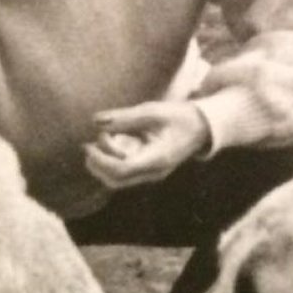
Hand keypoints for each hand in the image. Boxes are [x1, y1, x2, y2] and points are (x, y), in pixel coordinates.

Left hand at [83, 100, 211, 189]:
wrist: (203, 126)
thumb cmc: (180, 116)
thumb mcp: (153, 111)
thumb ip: (125, 117)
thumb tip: (96, 121)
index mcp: (157, 158)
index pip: (121, 169)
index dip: (101, 160)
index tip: (89, 145)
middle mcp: (153, 172)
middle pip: (116, 180)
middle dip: (97, 165)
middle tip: (88, 145)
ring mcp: (152, 174)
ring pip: (119, 180)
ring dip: (104, 163)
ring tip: (102, 140)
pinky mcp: (149, 171)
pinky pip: (125, 173)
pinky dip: (113, 161)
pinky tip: (113, 143)